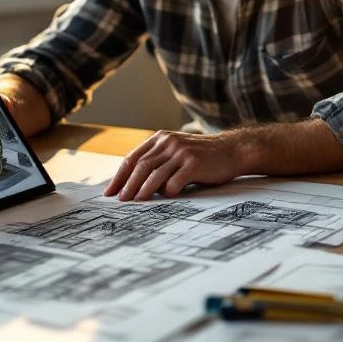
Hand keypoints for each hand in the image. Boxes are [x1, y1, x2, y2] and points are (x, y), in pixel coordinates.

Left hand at [103, 130, 241, 201]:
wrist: (232, 151)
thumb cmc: (201, 157)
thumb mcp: (176, 151)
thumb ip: (157, 161)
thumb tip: (132, 184)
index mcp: (160, 139)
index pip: (132, 158)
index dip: (120, 176)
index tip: (110, 191)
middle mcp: (168, 143)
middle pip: (141, 166)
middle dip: (127, 185)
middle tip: (120, 200)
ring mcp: (181, 152)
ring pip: (155, 173)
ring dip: (143, 189)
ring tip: (136, 201)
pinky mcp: (194, 163)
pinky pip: (176, 180)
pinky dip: (168, 191)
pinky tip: (165, 198)